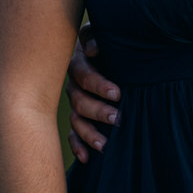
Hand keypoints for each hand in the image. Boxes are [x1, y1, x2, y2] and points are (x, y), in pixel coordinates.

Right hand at [65, 24, 120, 162]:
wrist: (102, 49)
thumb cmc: (107, 40)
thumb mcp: (102, 33)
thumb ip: (95, 37)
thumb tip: (93, 49)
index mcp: (79, 63)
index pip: (84, 75)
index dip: (99, 84)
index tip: (117, 93)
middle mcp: (73, 85)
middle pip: (80, 101)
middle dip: (99, 111)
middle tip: (118, 118)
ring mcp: (74, 102)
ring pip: (76, 120)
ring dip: (89, 133)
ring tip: (105, 145)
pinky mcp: (78, 116)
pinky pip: (73, 133)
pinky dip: (78, 145)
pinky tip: (86, 158)